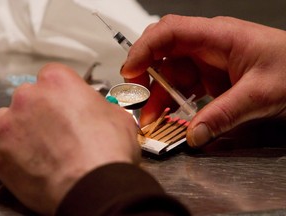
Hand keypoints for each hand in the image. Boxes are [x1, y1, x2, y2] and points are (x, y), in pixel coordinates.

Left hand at [0, 63, 139, 214]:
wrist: (97, 186)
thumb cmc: (108, 151)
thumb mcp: (117, 116)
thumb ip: (98, 106)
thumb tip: (95, 111)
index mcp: (58, 82)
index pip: (53, 76)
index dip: (62, 92)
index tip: (67, 104)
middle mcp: (29, 97)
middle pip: (31, 97)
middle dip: (43, 110)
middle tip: (60, 130)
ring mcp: (10, 125)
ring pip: (12, 120)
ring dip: (26, 130)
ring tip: (47, 148)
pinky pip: (3, 147)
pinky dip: (16, 153)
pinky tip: (37, 163)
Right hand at [121, 15, 285, 147]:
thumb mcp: (260, 93)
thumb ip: (225, 114)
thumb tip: (195, 135)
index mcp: (218, 36)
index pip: (170, 32)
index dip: (145, 49)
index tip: (130, 70)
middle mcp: (208, 47)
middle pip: (164, 54)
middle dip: (145, 75)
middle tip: (136, 98)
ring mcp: (207, 63)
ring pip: (171, 74)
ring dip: (157, 95)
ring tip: (151, 117)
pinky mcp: (210, 79)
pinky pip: (183, 87)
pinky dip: (173, 101)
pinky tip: (168, 114)